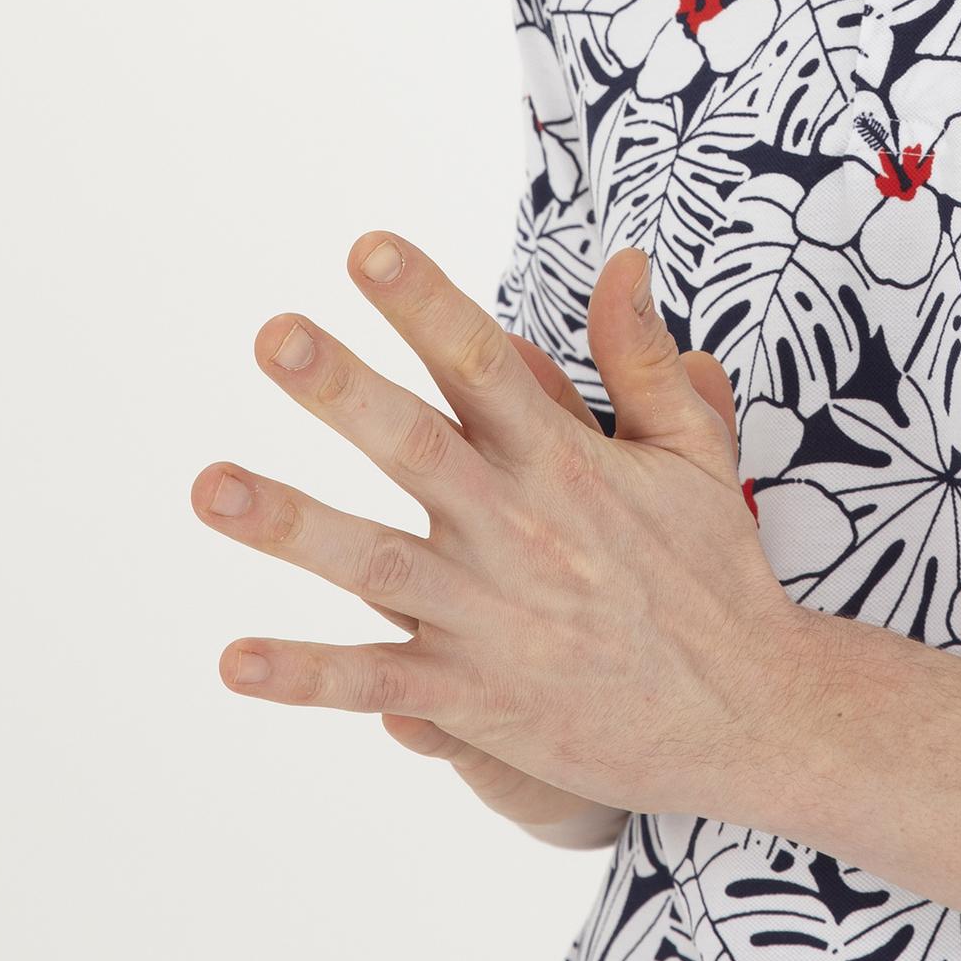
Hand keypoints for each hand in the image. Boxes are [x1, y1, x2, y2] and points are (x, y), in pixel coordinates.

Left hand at [190, 233, 805, 820]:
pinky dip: (307, 674)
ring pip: (374, 563)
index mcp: (567, 462)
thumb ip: (643, 357)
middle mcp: (519, 529)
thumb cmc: (714, 570)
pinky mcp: (475, 696)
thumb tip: (622, 260)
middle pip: (416, 446)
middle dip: (343, 389)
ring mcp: (490, 616)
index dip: (426, 302)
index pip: (485, 364)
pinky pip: (376, 683)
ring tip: (211, 485)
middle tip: (275, 334)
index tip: (368, 247)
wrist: (748, 712)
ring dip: (290, 525)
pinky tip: (234, 659)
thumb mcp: (694, 450)